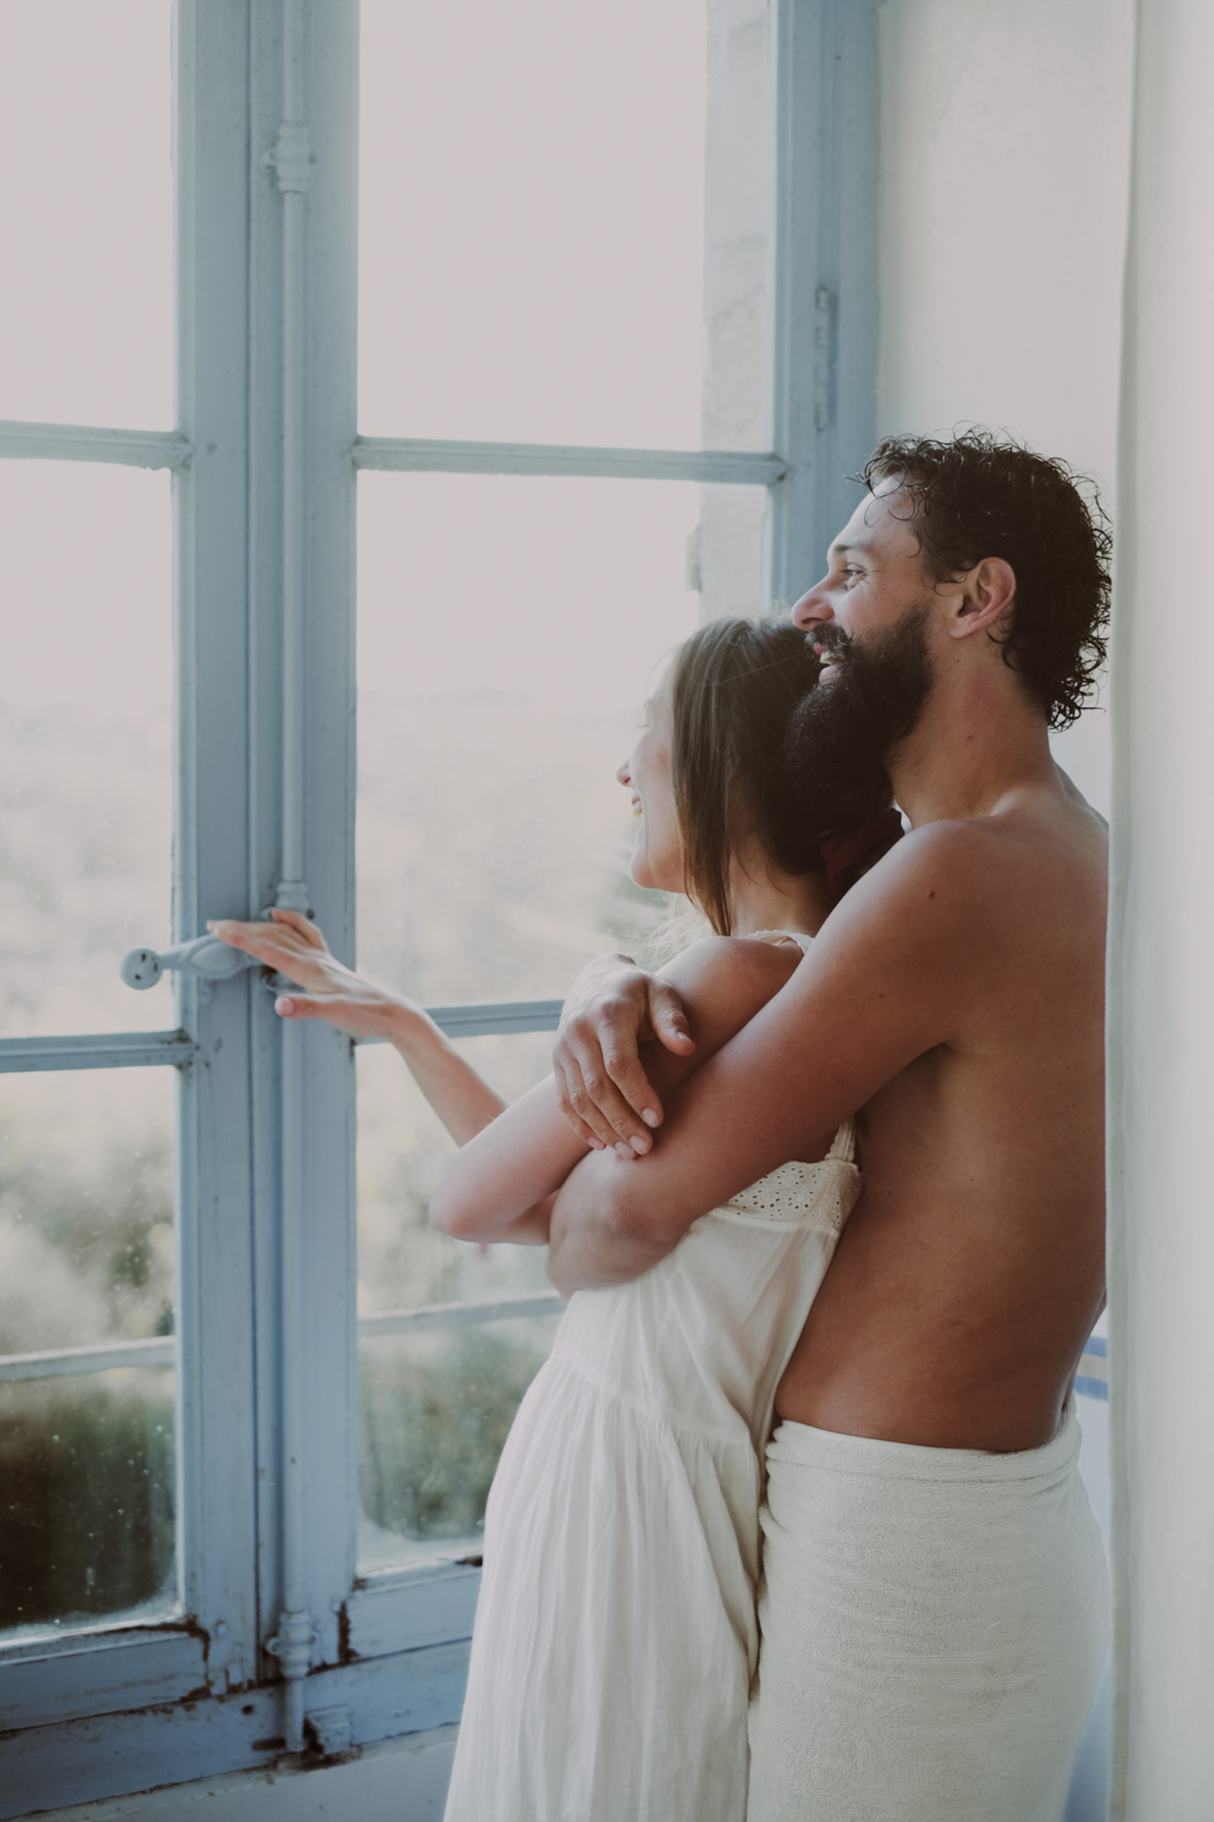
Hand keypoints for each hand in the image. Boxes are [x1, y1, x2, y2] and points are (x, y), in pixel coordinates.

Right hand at [207, 909, 409, 1039]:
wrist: (390, 1012)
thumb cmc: (363, 1013)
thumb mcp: (333, 1014)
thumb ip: (306, 1008)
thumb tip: (279, 1004)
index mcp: (310, 969)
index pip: (269, 949)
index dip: (241, 939)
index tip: (217, 930)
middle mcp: (314, 958)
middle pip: (271, 937)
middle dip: (241, 930)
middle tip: (214, 926)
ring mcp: (321, 957)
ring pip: (284, 933)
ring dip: (258, 926)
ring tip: (234, 924)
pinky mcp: (327, 962)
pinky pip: (304, 933)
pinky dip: (289, 922)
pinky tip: (280, 916)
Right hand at [552, 954, 693, 1154]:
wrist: (597, 981)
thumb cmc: (639, 992)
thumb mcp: (661, 993)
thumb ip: (672, 1019)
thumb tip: (686, 1048)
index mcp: (606, 1014)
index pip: (619, 1063)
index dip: (637, 1094)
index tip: (658, 1120)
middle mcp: (578, 1032)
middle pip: (597, 1087)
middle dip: (621, 1121)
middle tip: (645, 1148)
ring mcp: (563, 1048)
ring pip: (579, 1098)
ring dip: (603, 1129)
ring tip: (628, 1152)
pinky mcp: (557, 1061)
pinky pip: (564, 1099)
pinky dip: (580, 1125)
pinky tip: (601, 1145)